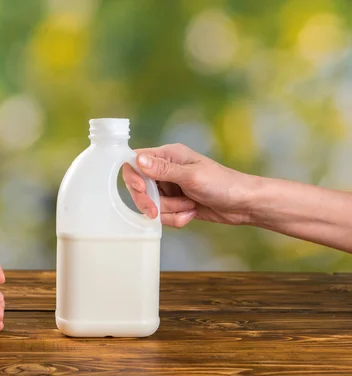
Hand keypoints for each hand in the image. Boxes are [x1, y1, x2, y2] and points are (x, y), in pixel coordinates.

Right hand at [122, 143, 254, 227]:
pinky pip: (163, 215)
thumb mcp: (191, 176)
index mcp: (167, 155)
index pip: (135, 162)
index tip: (143, 191)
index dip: (133, 178)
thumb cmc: (223, 184)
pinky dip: (175, 218)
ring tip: (189, 206)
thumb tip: (138, 159)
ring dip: (169, 210)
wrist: (243, 204)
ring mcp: (169, 188)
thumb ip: (163, 170)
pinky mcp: (175, 204)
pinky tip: (191, 213)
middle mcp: (165, 170)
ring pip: (151, 204)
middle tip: (156, 211)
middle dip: (149, 202)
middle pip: (139, 187)